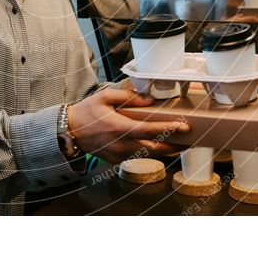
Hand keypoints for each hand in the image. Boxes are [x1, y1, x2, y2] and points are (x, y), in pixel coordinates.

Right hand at [68, 88, 189, 162]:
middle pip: (155, 148)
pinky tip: (157, 145)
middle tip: (189, 139)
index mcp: (119, 127)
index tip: (184, 127)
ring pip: (149, 156)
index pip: (150, 130)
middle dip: (174, 145)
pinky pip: (138, 157)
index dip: (168, 129)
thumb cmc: (86, 112)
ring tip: (178, 143)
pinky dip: (150, 152)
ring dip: (164, 150)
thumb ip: (128, 96)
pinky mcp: (117, 160)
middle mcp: (122, 144)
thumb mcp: (104, 96)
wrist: (68, 131)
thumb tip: (149, 99)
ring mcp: (119, 154)